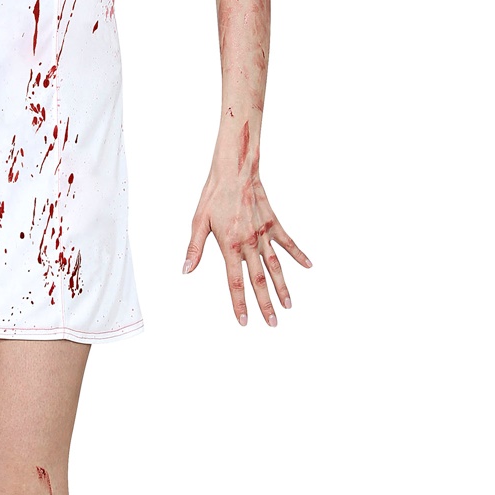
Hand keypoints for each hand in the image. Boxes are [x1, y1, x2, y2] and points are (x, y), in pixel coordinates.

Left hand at [182, 169, 309, 325]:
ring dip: (282, 288)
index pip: (235, 281)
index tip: (244, 320)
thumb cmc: (214, 196)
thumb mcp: (198, 222)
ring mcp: (264, 234)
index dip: (239, 303)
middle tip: (272, 324)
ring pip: (276, 267)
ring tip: (288, 306)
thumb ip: (194, 249)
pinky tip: (309, 266)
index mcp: (230, 245)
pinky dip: (298, 255)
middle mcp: (250, 243)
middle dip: (265, 305)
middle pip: (259, 281)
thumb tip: (185, 270)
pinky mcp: (273, 224)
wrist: (235, 171)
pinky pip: (288, 242)